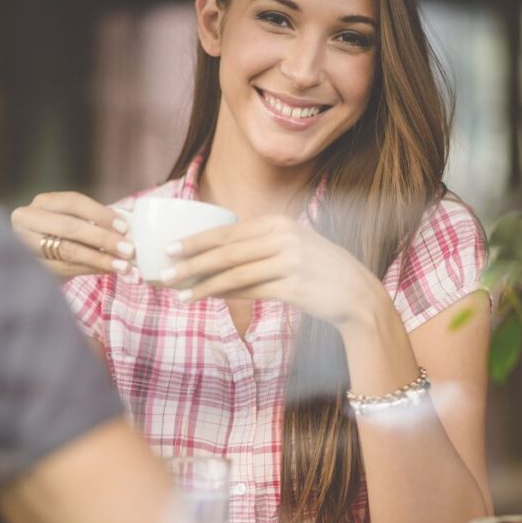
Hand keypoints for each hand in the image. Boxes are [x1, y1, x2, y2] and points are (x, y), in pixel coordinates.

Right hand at [11, 192, 135, 278]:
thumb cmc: (60, 235)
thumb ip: (95, 221)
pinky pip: (65, 269)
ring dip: (100, 259)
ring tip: (123, 266)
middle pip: (69, 227)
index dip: (100, 214)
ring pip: (68, 251)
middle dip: (102, 239)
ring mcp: (25, 244)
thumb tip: (128, 226)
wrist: (34, 259)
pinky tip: (108, 271)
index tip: (124, 227)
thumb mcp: (72, 221)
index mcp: (43, 203)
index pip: (73, 202)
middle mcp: (28, 220)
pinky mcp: (31, 267)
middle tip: (128, 249)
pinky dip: (90, 270)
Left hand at [160, 215, 377, 329]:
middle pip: (226, 250)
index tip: (171, 247)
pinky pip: (249, 290)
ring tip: (178, 293)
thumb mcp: (292, 248)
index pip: (228, 230)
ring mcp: (289, 261)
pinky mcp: (293, 286)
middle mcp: (283, 237)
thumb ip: (260, 247)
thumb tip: (218, 257)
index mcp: (279, 223)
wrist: (358, 294)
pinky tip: (204, 299)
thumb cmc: (319, 273)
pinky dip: (223, 295)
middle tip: (164, 270)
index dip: (197, 239)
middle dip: (191, 260)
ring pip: (233, 272)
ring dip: (201, 284)